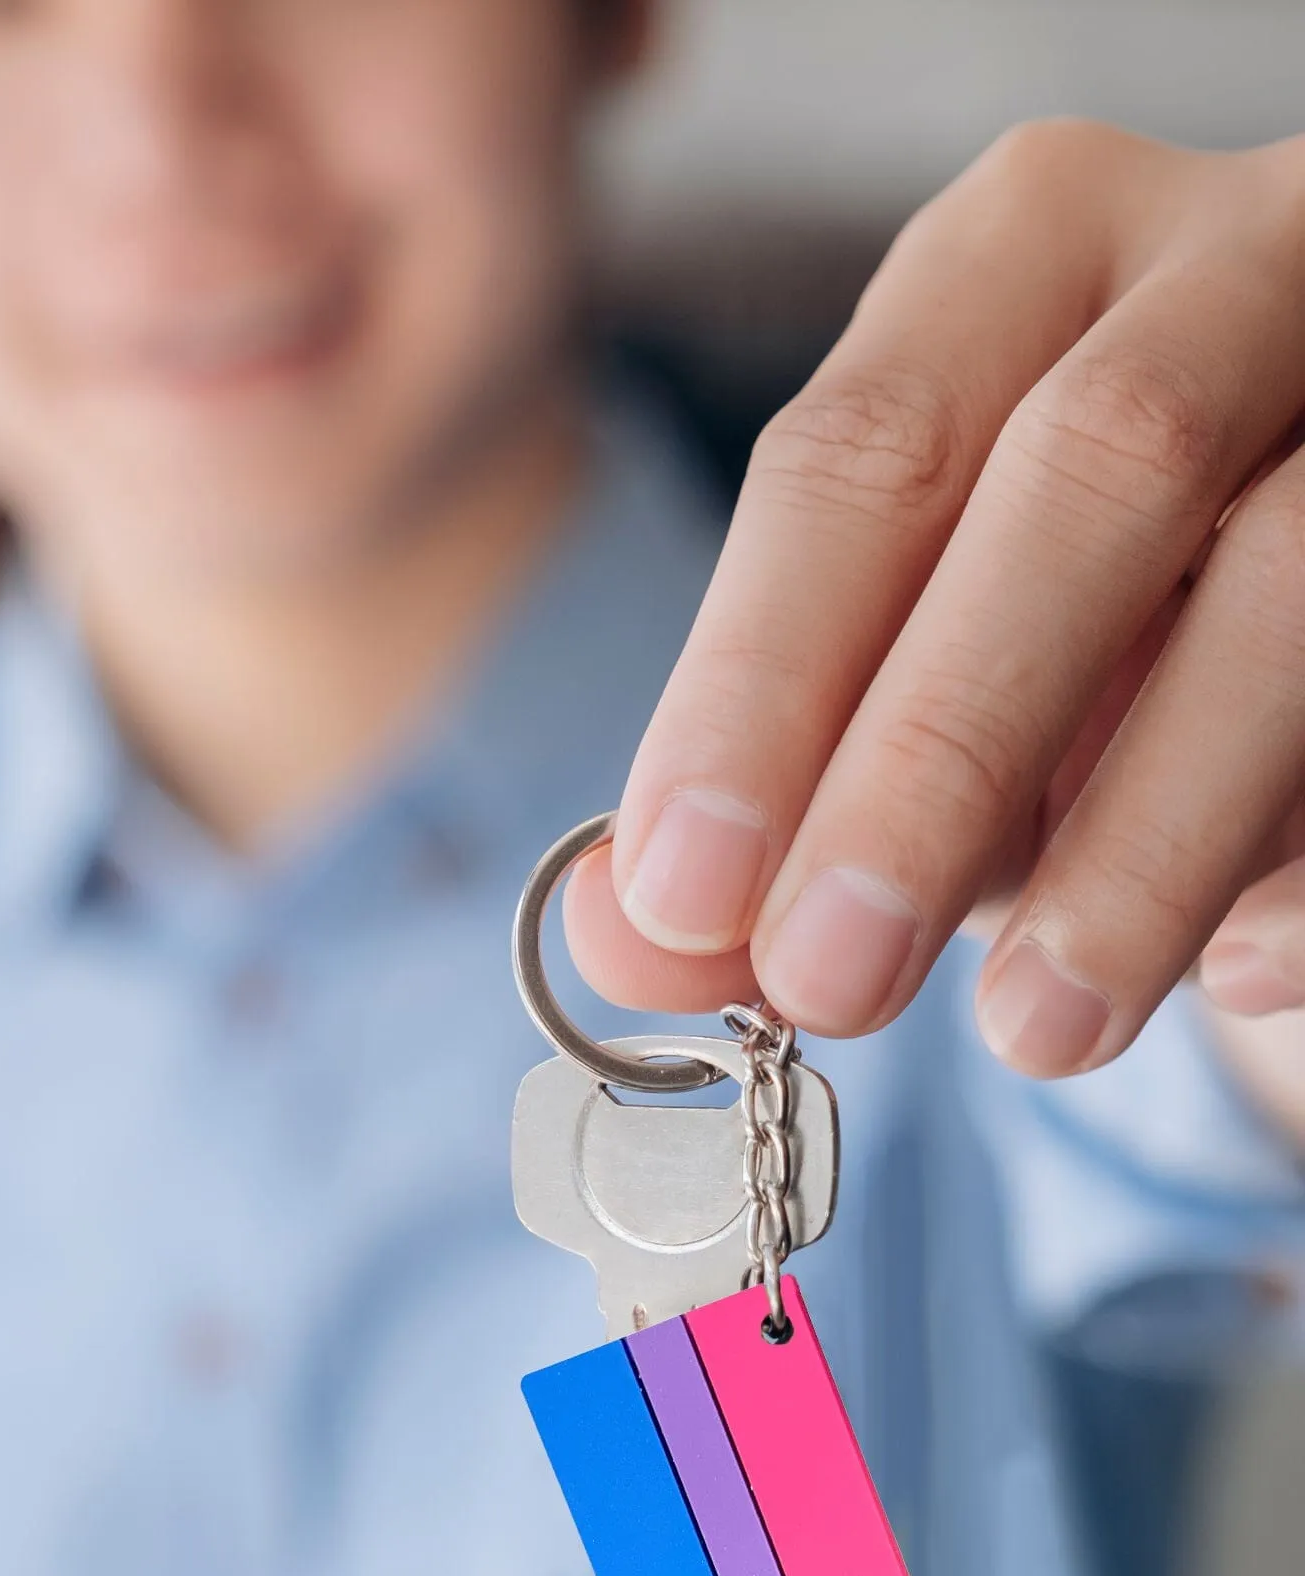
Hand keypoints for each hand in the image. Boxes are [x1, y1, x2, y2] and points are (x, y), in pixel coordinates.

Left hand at [566, 120, 1304, 1076]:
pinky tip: (1235, 976)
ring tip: (1035, 1027)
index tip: (684, 892)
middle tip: (830, 975)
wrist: (1290, 572)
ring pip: (1297, 577)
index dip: (759, 682)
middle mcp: (1221, 265)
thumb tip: (627, 942)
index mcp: (1012, 259)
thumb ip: (763, 791)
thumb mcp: (893, 667)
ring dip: (1147, 833)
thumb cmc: (1059, 614)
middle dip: (941, 753)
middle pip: (1089, 473)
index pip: (856, 455)